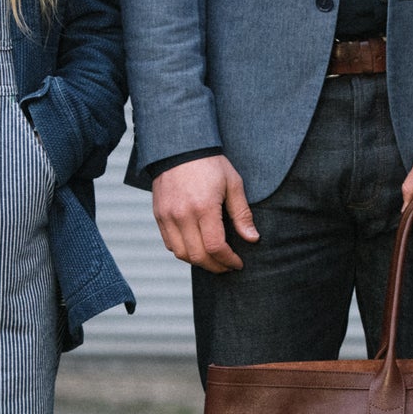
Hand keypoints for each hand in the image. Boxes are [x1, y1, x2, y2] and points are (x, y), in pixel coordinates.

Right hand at [151, 155, 259, 271]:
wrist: (179, 147)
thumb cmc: (210, 164)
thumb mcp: (233, 184)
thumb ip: (242, 214)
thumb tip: (253, 238)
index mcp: (204, 207)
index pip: (216, 247)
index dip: (229, 260)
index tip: (238, 263)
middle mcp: (182, 215)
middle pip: (198, 256)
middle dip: (216, 266)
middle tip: (227, 266)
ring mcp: (167, 216)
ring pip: (181, 254)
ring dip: (198, 262)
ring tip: (213, 259)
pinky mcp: (159, 215)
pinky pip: (169, 243)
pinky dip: (184, 251)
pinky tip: (197, 247)